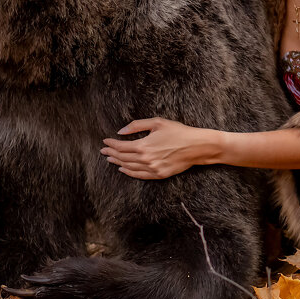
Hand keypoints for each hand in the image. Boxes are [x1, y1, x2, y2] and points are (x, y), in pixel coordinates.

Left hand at [101, 117, 219, 178]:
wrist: (196, 146)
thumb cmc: (178, 132)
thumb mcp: (157, 122)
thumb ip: (137, 126)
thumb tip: (121, 131)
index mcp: (143, 145)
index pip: (121, 146)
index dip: (111, 144)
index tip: (105, 141)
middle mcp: (145, 159)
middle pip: (123, 157)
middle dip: (112, 153)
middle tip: (103, 151)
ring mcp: (152, 169)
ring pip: (129, 167)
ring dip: (118, 163)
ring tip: (110, 159)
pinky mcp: (159, 175)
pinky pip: (139, 175)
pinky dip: (129, 172)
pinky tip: (123, 169)